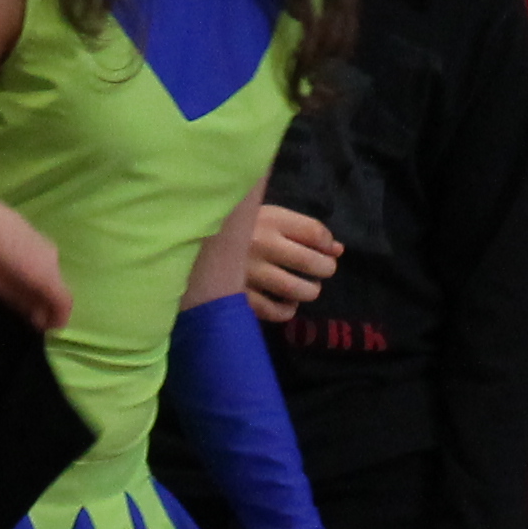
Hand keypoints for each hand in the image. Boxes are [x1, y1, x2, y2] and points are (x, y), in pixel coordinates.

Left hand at [0, 188, 71, 330]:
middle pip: (58, 289)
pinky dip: (36, 274)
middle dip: (47, 306)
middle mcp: (53, 259)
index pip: (66, 303)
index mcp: (46, 274)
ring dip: (40, 289)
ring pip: (50, 275)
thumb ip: (23, 304)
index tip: (44, 329)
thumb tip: (40, 319)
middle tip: (28, 315)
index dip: (58, 321)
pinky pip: (43, 261)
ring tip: (19, 294)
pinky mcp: (37, 235)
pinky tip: (15, 272)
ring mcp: (46, 244)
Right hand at [245, 203, 341, 321]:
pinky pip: (275, 311)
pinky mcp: (239, 295)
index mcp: (268, 219)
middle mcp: (261, 244)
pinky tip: (286, 302)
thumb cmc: (235, 229)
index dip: (328, 243)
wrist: (190, 240)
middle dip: (325, 268)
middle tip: (322, 270)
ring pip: (296, 289)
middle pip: (311, 262)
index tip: (326, 248)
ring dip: (310, 290)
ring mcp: (250, 272)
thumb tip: (337, 249)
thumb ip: (300, 230)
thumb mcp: (266, 217)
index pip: (314, 232)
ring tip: (307, 287)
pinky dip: (287, 309)